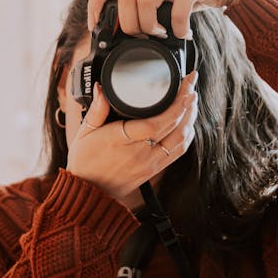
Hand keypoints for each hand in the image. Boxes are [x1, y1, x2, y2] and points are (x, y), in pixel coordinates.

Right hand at [66, 72, 198, 206]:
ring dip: (190, 119)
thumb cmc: (86, 162)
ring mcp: (150, 163)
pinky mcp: (155, 170)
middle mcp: (141, 153)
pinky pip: (178, 152)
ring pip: (180, 140)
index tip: (184, 88)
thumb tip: (101, 88)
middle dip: (187, 104)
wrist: (89, 192)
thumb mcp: (85, 132)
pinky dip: (187, 135)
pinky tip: (188, 122)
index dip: (175, 106)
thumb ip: (96, 109)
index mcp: (123, 141)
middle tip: (191, 85)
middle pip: (174, 128)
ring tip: (192, 99)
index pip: (157, 123)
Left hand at [87, 0, 257, 36]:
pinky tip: (185, 34)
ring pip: (144, 0)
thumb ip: (148, 10)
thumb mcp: (165, 0)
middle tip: (143, 36)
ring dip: (150, 25)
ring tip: (162, 34)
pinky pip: (177, 10)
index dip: (96, 3)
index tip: (96, 27)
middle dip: (130, 24)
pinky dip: (179, 29)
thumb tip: (130, 35)